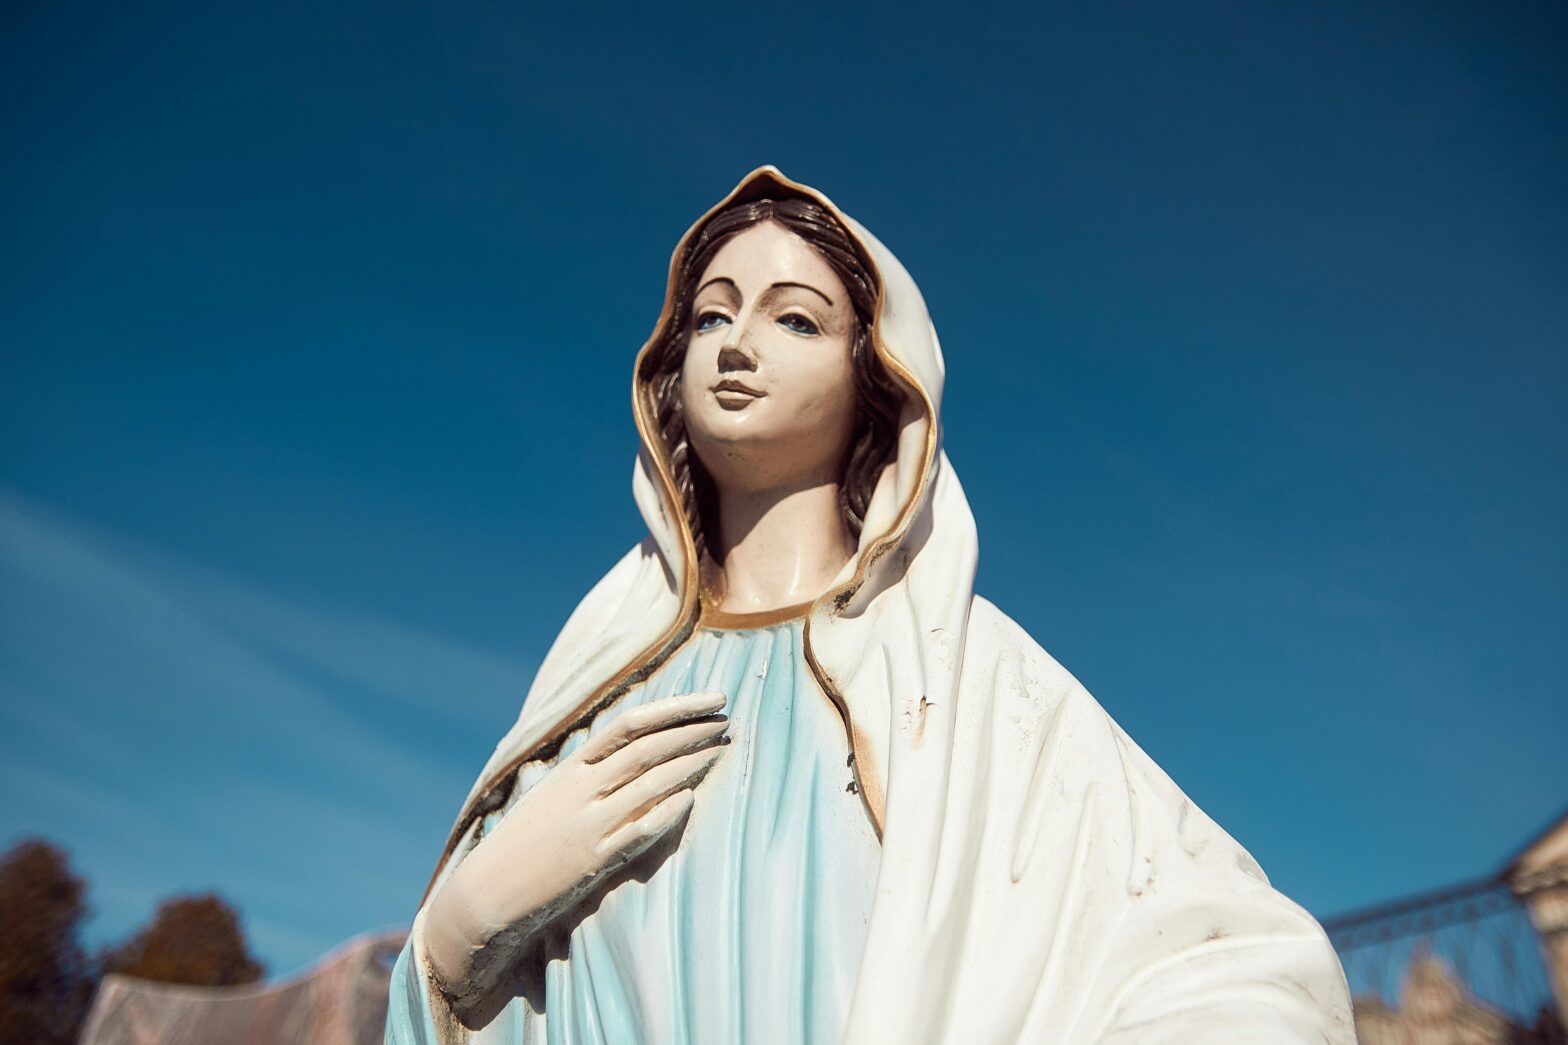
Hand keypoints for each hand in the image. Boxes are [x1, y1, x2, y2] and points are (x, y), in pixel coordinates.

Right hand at [421, 690, 728, 1021]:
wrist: (487, 891)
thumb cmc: (524, 841)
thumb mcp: (552, 794)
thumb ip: (590, 772)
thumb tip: (635, 749)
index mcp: (571, 768)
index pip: (630, 724)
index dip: (674, 708)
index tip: (711, 699)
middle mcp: (581, 790)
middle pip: (647, 749)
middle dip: (691, 730)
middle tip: (727, 718)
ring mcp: (588, 824)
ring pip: (648, 783)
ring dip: (689, 763)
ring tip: (720, 749)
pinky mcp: (592, 861)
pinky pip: (636, 830)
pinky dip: (665, 812)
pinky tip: (690, 799)